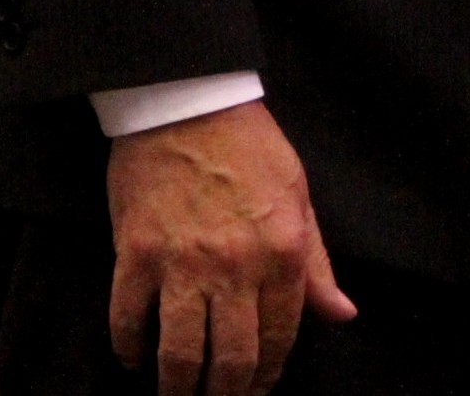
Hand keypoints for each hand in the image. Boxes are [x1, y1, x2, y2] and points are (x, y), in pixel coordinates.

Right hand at [106, 101, 355, 395]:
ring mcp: (181, 263)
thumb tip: (342, 314)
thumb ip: (317, 264)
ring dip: (177, 387)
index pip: (279, 339)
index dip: (267, 376)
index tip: (257, 391)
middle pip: (230, 360)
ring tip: (175, 395)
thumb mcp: (299, 198)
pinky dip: (128, 347)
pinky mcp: (135, 254)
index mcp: (282, 252)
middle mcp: (235, 266)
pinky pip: (128, 318)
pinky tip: (133, 357)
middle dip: (225, 394)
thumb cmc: (250, 147)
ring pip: (179, 352)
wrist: (190, 102)